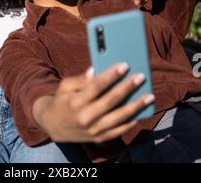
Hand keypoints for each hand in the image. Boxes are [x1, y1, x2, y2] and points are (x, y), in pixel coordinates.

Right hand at [33, 64, 153, 143]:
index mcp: (75, 102)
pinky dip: (131, 122)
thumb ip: (81, 79)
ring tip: (149, 96)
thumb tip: (95, 69)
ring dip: (136, 106)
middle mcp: (85, 118)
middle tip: (140, 76)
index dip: (111, 75)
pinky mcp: (99, 139)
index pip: (96, 86)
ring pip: (119, 118)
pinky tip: (141, 112)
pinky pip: (119, 131)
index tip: (125, 65)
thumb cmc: (62, 100)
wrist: (54, 127)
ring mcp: (93, 130)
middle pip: (111, 101)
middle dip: (127, 87)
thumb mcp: (65, 86)